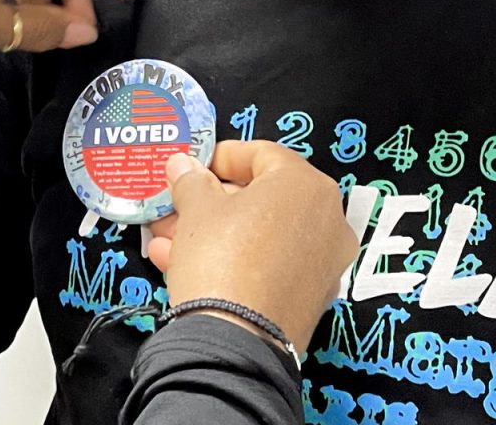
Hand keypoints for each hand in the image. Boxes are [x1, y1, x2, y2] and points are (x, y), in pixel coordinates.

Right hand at [145, 141, 356, 350]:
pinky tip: (182, 265)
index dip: (219, 156)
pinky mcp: (310, 297)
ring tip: (167, 239)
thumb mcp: (196, 209)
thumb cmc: (221, 258)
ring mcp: (323, 261)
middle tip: (176, 205)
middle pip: (261, 197)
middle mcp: (327, 219)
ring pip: (260, 234)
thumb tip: (183, 166)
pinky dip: (232, 259)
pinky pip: (267, 263)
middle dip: (210, 201)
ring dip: (212, 231)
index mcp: (306, 185)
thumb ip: (191, 181)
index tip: (191, 167)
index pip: (261, 153)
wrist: (237, 341)